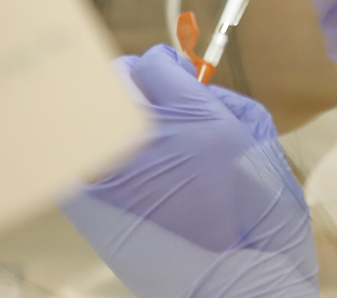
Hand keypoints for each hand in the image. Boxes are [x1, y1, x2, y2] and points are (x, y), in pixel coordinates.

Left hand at [59, 45, 317, 297]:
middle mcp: (153, 139)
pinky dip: (92, 151)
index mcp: (198, 121)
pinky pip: (78, 157)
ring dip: (112, 115)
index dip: (166, 66)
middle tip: (149, 98)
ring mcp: (120, 170)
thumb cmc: (257, 209)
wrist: (237, 273)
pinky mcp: (95, 203)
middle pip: (116, 79)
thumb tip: (191, 80)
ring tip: (134, 134)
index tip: (174, 75)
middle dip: (133, 82)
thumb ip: (225, 100)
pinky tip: (117, 163)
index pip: (155, 63)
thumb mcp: (259, 139)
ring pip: (94, 114)